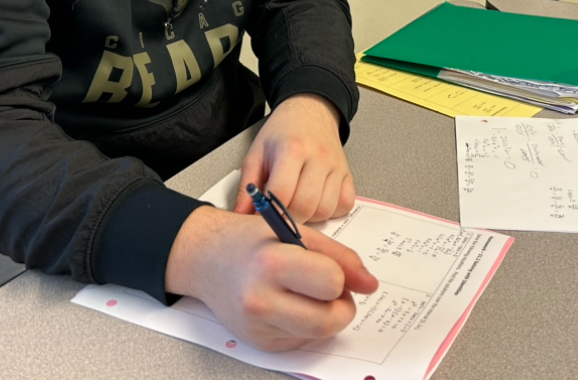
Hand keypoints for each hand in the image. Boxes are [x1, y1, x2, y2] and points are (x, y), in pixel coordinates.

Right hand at [165, 206, 378, 350]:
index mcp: (272, 264)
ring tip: (309, 292)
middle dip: (341, 304)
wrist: (207, 260)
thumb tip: (370, 285)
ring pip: (319, 334)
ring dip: (327, 316)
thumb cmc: (251, 241)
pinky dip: (308, 324)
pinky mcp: (261, 345)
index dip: (339, 276)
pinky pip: (303, 341)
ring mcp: (259, 328)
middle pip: (329, 320)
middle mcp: (261, 301)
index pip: (331, 283)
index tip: (329, 267)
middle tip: (330, 287)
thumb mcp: (297, 231)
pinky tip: (290, 303)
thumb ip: (339, 257)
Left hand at [233, 93, 354, 223]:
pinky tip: (317, 202)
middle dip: (288, 218)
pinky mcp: (348, 173)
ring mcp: (336, 166)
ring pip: (325, 210)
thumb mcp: (256, 153)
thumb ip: (247, 187)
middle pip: (305, 206)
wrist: (310, 112)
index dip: (270, 212)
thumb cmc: (282, 133)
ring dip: (309, 217)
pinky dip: (331, 212)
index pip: (282, 194)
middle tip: (279, 213)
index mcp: (292, 150)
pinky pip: (344, 205)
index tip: (263, 216)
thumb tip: (241, 216)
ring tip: (296, 205)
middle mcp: (318, 158)